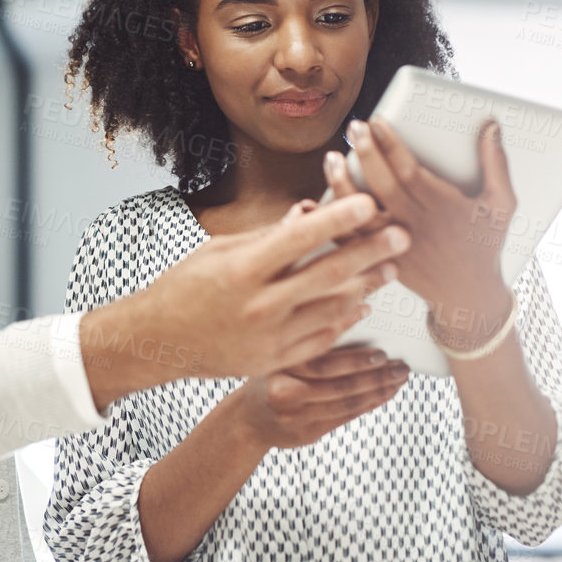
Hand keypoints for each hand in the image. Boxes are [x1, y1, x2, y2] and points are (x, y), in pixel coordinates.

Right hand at [132, 193, 408, 381]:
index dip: (338, 217)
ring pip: (332, 309)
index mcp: (242, 268)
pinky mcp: (273, 360)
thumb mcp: (220, 250)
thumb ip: (269, 236)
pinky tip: (360, 304)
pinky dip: (344, 320)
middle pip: (328, 274)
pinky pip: (320, 339)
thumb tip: (309, 212)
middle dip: (371, 252)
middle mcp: (258, 304)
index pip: (300, 236)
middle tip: (401, 236)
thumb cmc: (187, 286)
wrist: (159, 341)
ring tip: (388, 270)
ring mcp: (268, 336)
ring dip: (366, 287)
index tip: (368, 201)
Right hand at [230, 344, 409, 450]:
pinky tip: (384, 394)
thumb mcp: (280, 355)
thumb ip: (310, 346)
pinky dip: (369, 404)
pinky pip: (345, 417)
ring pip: (347, 403)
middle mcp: (286, 393)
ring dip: (378, 391)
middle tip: (402, 366)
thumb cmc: (271, 378)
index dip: (357, 359)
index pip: (324, 363)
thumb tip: (360, 329)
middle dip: (377, 376)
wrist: (247, 420)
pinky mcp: (307, 433)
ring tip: (399, 379)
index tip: (384, 351)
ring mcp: (296, 417)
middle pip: (340, 385)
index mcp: (279, 367)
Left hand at [326, 117, 514, 315]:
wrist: (468, 295)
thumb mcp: (502, 205)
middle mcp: (414, 224)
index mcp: (442, 208)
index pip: (409, 170)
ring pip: (360, 213)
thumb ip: (496, 163)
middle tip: (354, 128)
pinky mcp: (380, 259)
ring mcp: (394, 244)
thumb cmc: (484, 245)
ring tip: (332, 158)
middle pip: (383, 185)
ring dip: (342, 185)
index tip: (377, 122)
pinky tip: (320, 201)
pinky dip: (332, 222)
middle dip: (366, 153)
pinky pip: (350, 241)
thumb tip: (492, 127)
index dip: (390, 145)